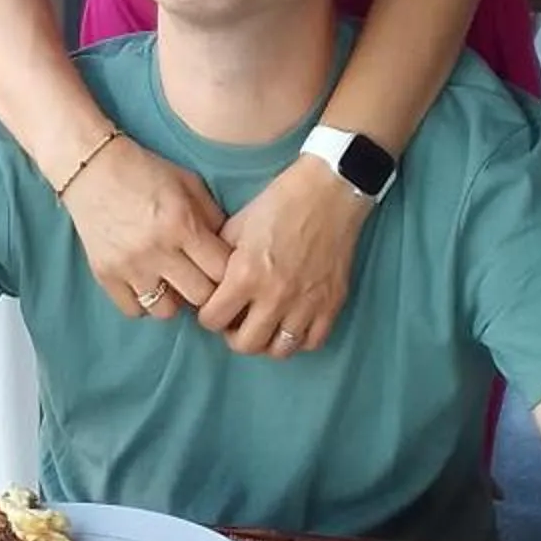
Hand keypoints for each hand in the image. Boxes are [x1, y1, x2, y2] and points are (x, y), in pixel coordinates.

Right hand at [61, 134, 231, 319]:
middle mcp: (156, 250)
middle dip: (206, 289)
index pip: (221, 271)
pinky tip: (147, 283)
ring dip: (175, 300)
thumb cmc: (145, 172)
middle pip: (199, 297)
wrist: (92, 167)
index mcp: (182, 225)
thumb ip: (213, 218)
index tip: (222, 266)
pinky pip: (134, 310)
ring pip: (167, 312)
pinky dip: (144, 303)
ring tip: (172, 283)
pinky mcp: (105, 275)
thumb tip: (231, 251)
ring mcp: (129, 266)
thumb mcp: (189, 184)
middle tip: (201, 278)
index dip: (228, 272)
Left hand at [196, 155, 367, 355]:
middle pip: (245, 344)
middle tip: (235, 321)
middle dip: (233, 336)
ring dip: (266, 342)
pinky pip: (312, 342)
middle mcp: (275, 296)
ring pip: (280, 350)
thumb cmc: (280, 202)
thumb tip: (209, 283)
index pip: (213, 321)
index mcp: (246, 275)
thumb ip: (219, 259)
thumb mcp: (237, 225)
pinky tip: (291, 325)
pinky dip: (298, 340)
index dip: (208, 316)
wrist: (328, 190)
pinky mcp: (332, 303)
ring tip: (264, 326)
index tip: (213, 308)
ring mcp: (306, 303)